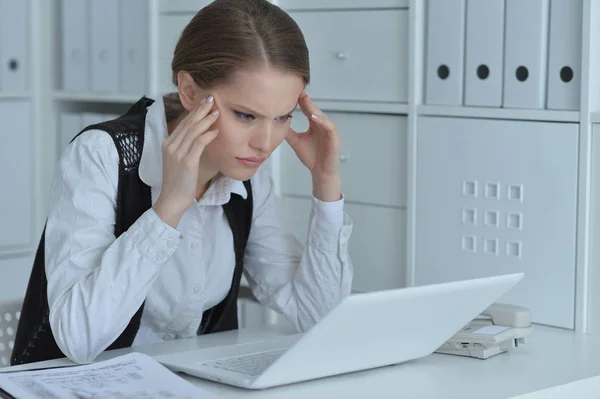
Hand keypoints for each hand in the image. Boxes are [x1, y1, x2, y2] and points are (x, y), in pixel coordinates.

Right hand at [153, 96, 219, 227]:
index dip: (195, 111)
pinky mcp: (186, 162)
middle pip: (188, 123)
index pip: (183, 123)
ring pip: (193, 131)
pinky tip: (216, 131)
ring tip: (217, 112)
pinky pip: (198, 144)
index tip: (205, 101)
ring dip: (206, 120)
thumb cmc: (179, 182)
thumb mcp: (179, 160)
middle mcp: (171, 146)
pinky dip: (208, 135)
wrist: (172, 199)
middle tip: (212, 98)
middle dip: (201, 109)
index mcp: (168, 144)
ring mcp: (178, 153)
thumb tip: (202, 135)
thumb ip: (187, 147)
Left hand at [286, 92, 341, 201]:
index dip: (301, 101)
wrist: (320, 173)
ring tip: (304, 100)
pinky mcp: (335, 138)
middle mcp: (323, 125)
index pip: (308, 109)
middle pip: (314, 110)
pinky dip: (322, 121)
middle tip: (298, 91)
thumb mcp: (295, 141)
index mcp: (315, 124)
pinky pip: (329, 127)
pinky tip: (314, 116)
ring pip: (321, 116)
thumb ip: (288, 132)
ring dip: (313, 108)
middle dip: (306, 100)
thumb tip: (275, 122)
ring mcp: (329, 131)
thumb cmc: (311, 157)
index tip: (291, 92)